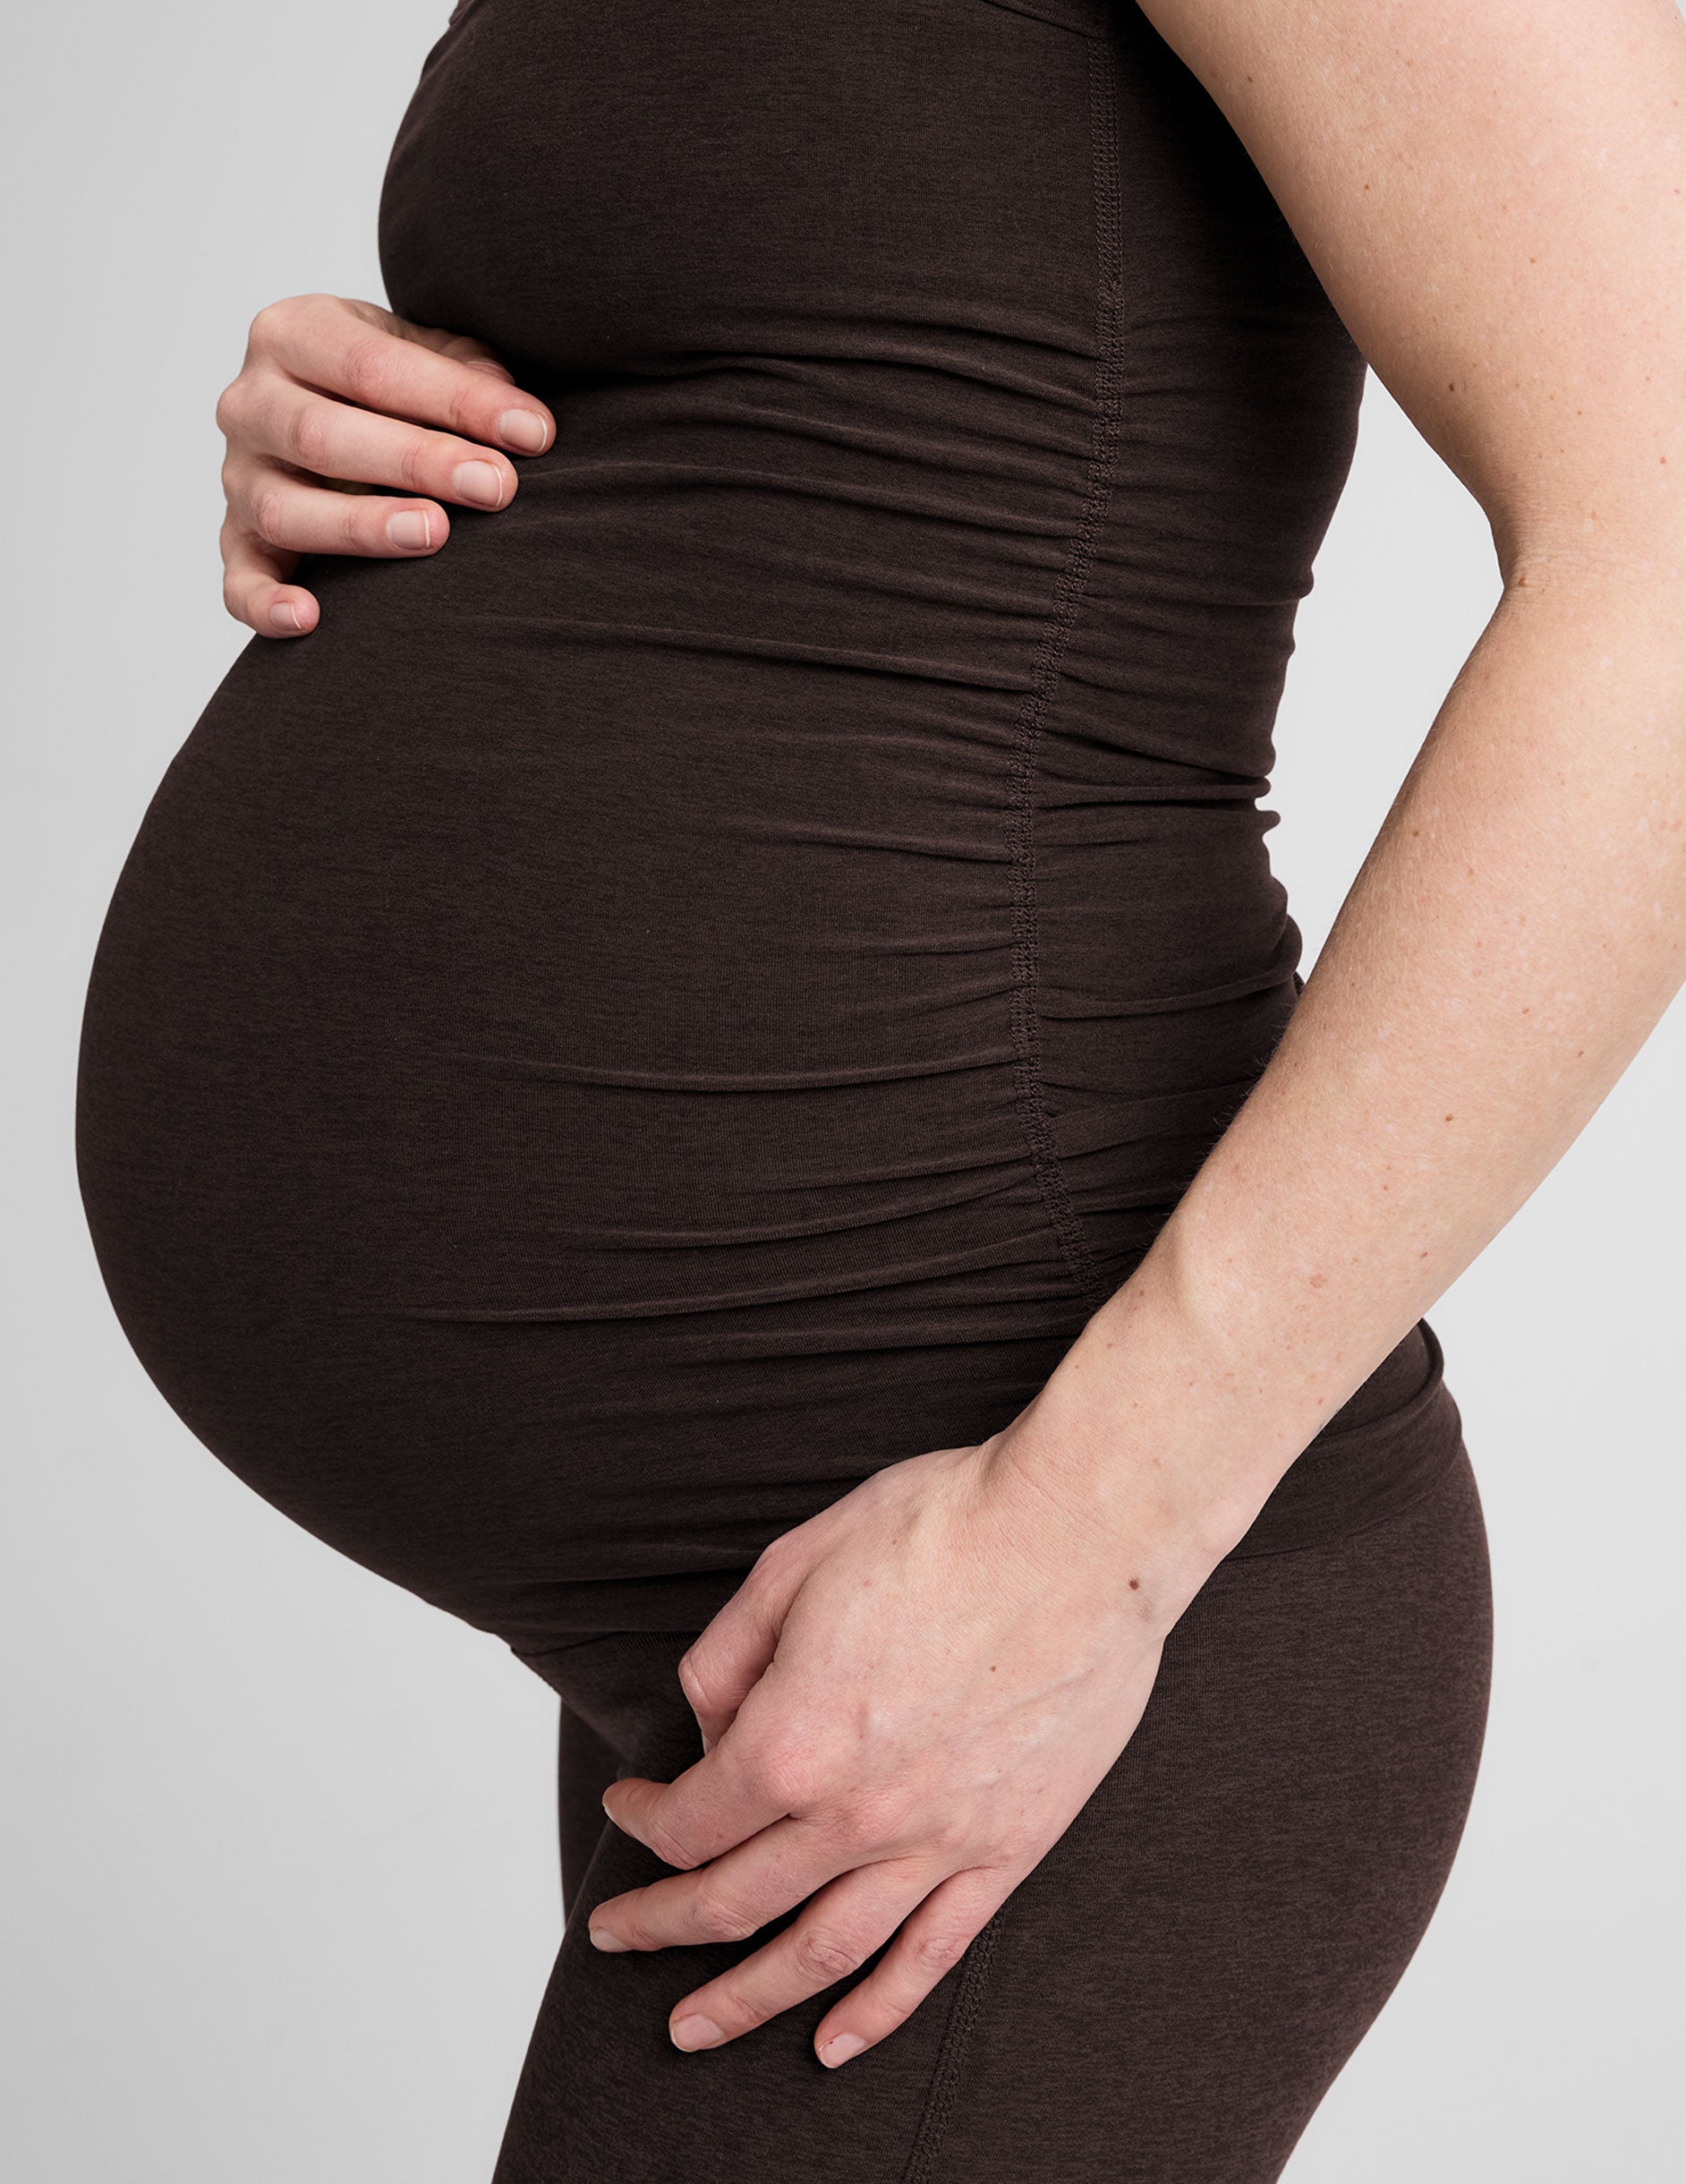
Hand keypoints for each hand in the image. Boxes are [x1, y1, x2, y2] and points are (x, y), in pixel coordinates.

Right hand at [213, 292, 554, 636]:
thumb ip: (470, 373)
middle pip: (321, 435)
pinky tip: (309, 619)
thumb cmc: (395, 386)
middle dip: (416, 462)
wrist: (336, 413)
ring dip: (361, 526)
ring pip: (284, 508)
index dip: (455, 400)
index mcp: (295, 334)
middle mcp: (251, 402)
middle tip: (494, 487)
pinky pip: (239, 581)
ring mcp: (239, 477)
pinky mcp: (238, 542)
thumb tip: (518, 421)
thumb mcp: (430, 354)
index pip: (371, 366)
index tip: (532, 432)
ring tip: (434, 534)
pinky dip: (265, 603)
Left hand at [587, 1410, 1224, 2068]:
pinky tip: (835, 2042)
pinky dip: (878, 2011)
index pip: (690, 1819)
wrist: (1078, 1532)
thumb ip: (728, 1656)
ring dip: (748, 2001)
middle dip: (661, 1926)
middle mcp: (855, 1812)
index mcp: (791, 1738)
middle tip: (619, 1935)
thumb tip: (707, 1724)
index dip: (645, 1819)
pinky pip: (932, 1954)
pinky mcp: (1007, 1847)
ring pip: (822, 1954)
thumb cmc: (940, 1529)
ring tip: (695, 2029)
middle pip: (734, 1902)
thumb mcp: (792, 1562)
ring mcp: (937, 1840)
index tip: (632, 1803)